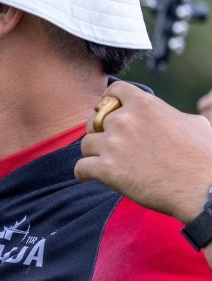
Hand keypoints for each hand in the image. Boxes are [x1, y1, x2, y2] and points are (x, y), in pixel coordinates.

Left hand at [75, 81, 211, 224]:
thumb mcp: (193, 123)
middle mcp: (124, 120)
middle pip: (94, 120)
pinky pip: (80, 167)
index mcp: (144, 105)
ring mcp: (113, 145)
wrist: (203, 189)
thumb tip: (169, 117)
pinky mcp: (107, 169)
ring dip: (92, 153)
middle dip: (98, 131)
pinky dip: (82, 173)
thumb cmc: (204, 157)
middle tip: (107, 142)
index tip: (106, 110)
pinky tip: (86, 176)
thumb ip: (169, 114)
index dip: (107, 101)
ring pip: (85, 144)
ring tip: (102, 161)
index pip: (112, 91)